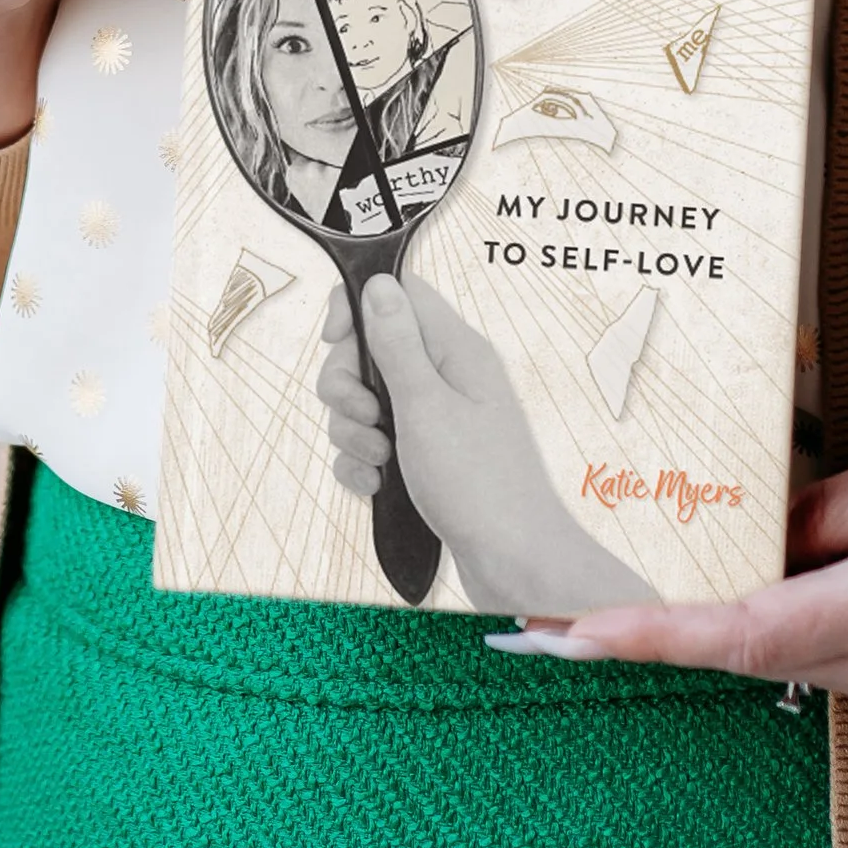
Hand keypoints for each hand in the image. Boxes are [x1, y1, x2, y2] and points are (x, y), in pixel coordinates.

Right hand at [316, 274, 647, 617]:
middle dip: (346, 386)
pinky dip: (363, 464)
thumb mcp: (426, 407)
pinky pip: (373, 444)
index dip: (356, 308)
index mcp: (454, 349)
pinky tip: (375, 487)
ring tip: (378, 462)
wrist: (513, 566)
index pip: (397, 292)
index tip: (334, 341)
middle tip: (366, 418)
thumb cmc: (479, 485)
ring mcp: (436, 419)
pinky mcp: (425, 458)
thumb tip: (378, 281)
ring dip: (353, 433)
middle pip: (369, 350)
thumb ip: (397, 344)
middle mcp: (447, 376)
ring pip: (365, 402)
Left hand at [515, 433, 847, 708]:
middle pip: (751, 652)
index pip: (750, 631)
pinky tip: (747, 583)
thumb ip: (831, 506)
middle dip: (657, 633)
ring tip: (627, 587)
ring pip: (786, 657)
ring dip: (714, 627)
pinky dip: (778, 625)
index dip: (656, 635)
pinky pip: (828, 657)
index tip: (578, 630)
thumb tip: (755, 532)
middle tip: (555, 611)